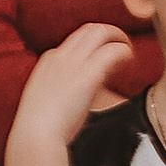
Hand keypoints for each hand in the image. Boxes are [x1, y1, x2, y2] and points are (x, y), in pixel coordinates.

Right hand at [11, 21, 141, 153]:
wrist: (36, 135)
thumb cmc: (42, 127)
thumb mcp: (49, 100)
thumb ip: (65, 90)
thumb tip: (83, 93)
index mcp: (50, 61)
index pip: (76, 41)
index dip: (94, 46)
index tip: (105, 56)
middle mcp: (61, 56)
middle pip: (89, 30)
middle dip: (109, 33)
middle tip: (123, 45)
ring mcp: (74, 63)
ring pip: (101, 32)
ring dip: (119, 37)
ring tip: (129, 51)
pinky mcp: (88, 74)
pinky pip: (112, 51)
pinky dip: (124, 52)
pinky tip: (130, 60)